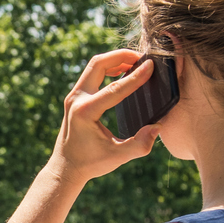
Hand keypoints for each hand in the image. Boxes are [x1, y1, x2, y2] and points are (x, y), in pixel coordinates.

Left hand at [49, 49, 161, 184]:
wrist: (66, 167)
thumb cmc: (91, 163)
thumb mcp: (118, 157)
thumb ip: (140, 145)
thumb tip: (157, 127)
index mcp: (86, 112)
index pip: (115, 88)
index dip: (135, 76)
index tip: (151, 65)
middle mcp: (76, 99)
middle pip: (99, 64)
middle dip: (121, 56)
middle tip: (143, 57)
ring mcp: (73, 96)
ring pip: (94, 65)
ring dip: (114, 59)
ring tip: (136, 62)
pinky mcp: (75, 96)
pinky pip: (91, 73)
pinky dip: (108, 67)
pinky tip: (123, 70)